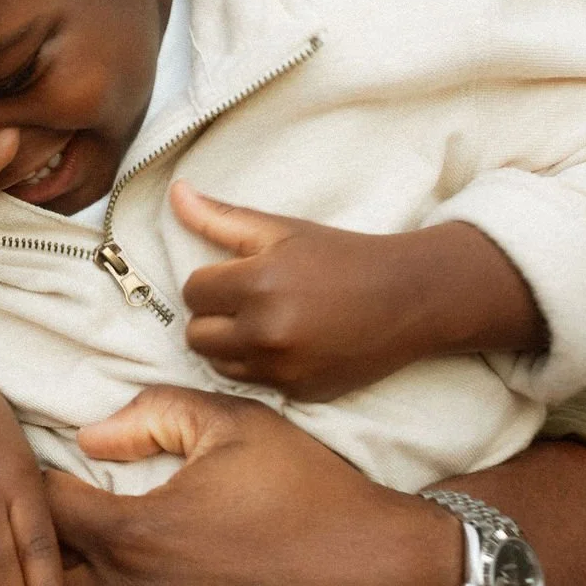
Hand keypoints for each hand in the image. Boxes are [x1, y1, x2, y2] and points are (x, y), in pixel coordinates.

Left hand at [24, 385, 470, 585]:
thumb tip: (85, 437)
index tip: (68, 498)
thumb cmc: (319, 496)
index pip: (40, 515)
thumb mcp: (240, 426)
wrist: (400, 582)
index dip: (46, 499)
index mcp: (132, 533)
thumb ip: (153, 414)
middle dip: (40, 572)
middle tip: (69, 560)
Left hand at [172, 180, 544, 401]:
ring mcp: (283, 368)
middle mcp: (267, 332)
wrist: (409, 298)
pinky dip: (260, 366)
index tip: (241, 275)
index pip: (193, 292)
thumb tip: (175, 192)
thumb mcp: (281, 231)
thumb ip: (220, 218)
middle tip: (250, 300)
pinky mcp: (298, 393)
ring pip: (217, 363)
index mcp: (259, 284)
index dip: (212, 282)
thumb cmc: (341, 257)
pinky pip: (251, 382)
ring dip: (230, 345)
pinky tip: (288, 345)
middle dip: (215, 316)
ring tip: (266, 322)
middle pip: (196, 335)